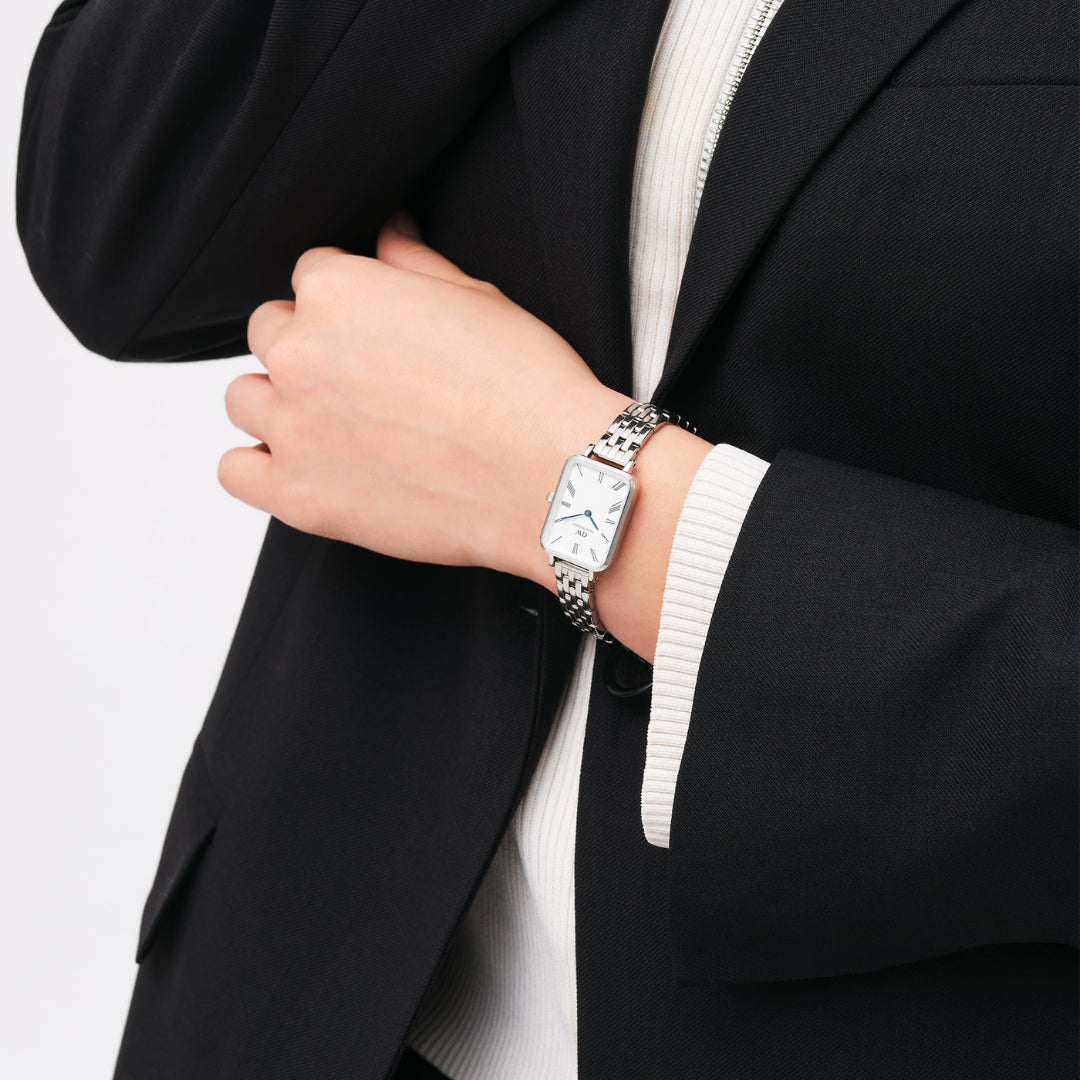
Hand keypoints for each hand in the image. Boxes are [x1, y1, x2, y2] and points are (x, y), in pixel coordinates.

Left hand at [220, 213, 632, 580]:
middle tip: (364, 383)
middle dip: (311, 350)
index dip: (347, 306)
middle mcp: (302, 352)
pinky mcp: (300, 497)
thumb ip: (411, 263)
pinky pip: (234, 471)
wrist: (555, 478)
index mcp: (339, 289)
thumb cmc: (528, 388)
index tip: (376, 336)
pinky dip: (259, 467)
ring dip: (281, 404)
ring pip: (245, 397)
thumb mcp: (477, 299)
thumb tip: (387, 236)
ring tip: (335, 426)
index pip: (309, 278)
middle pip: (271, 334)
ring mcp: (294, 427)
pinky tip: (303, 466)